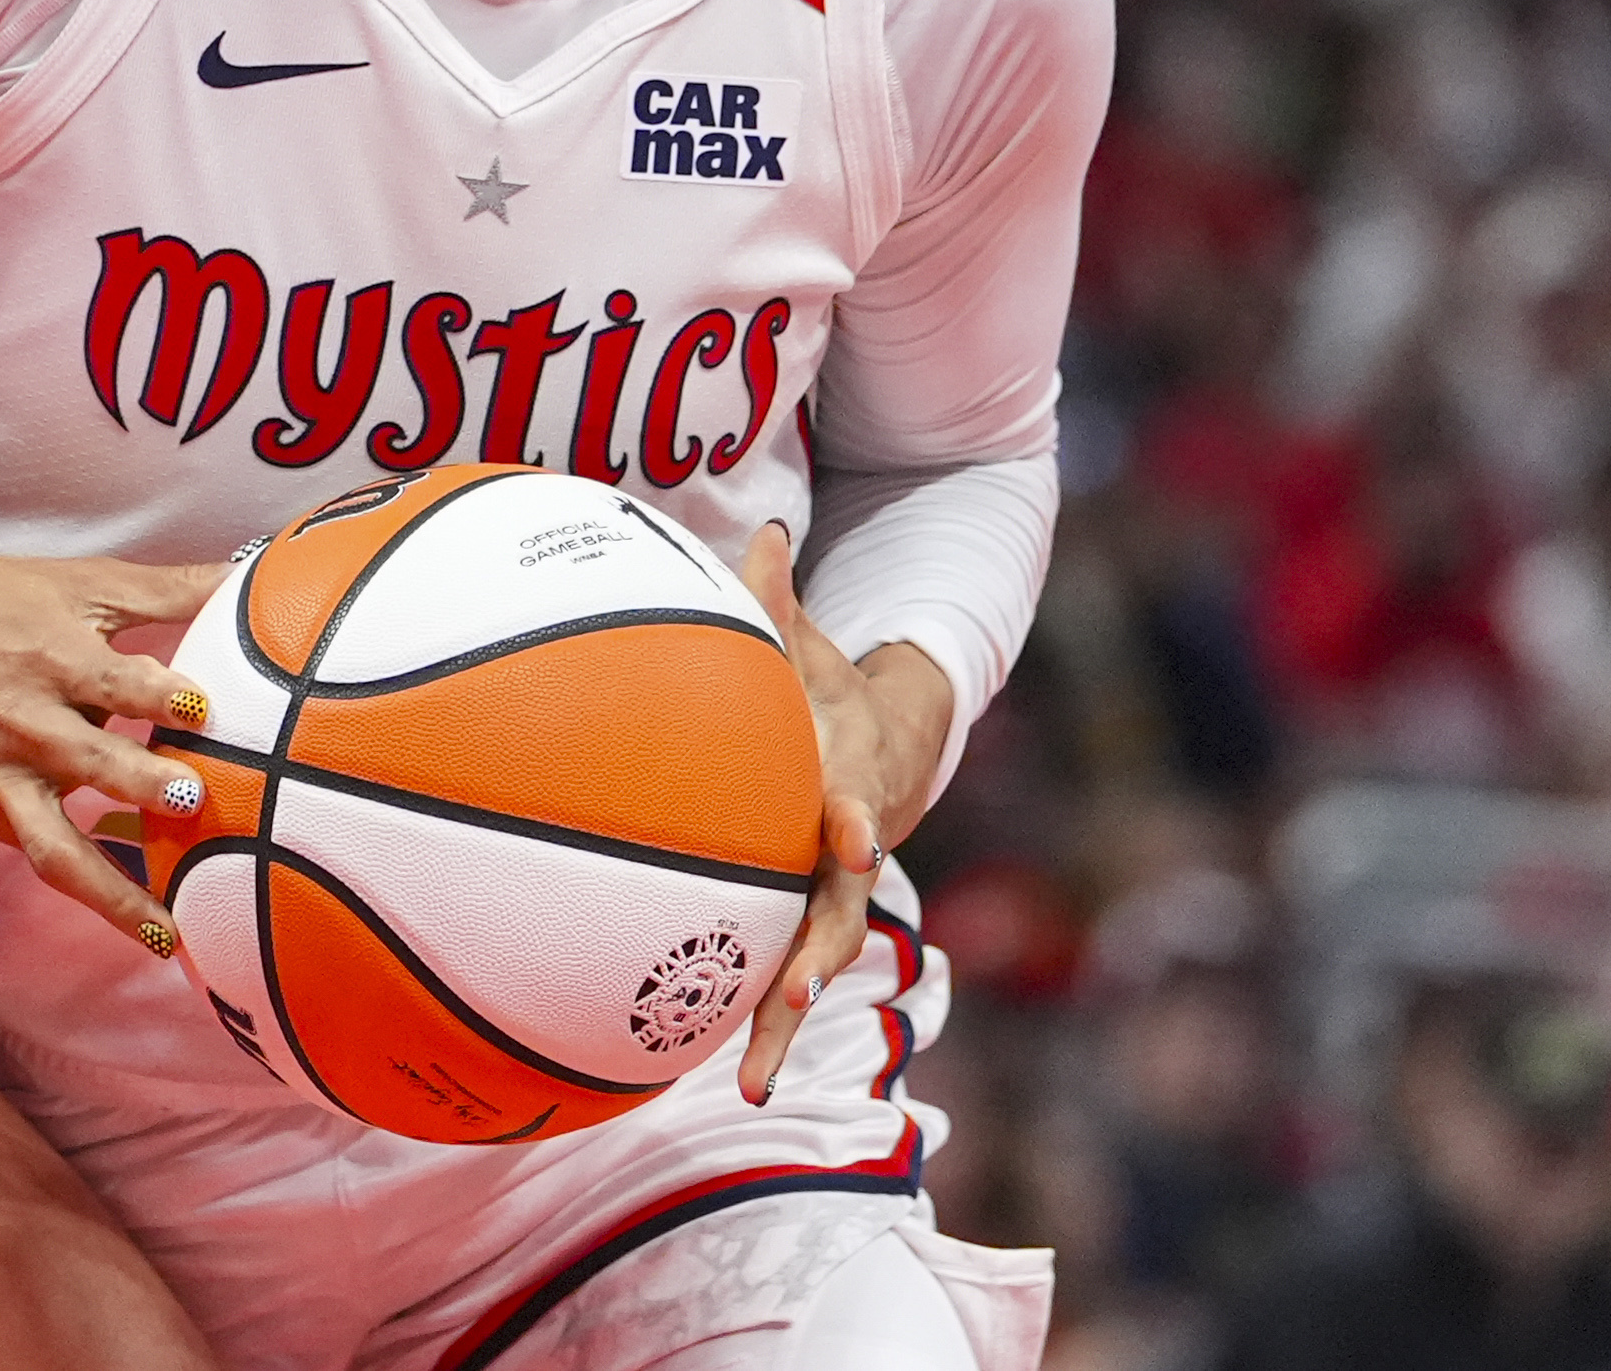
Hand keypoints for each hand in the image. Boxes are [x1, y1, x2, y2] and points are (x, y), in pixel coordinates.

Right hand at [0, 441, 222, 957]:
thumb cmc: (2, 599)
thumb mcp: (87, 583)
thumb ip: (171, 590)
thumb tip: (252, 574)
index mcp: (55, 658)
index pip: (116, 681)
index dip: (163, 694)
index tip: (206, 705)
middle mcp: (26, 722)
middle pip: (86, 762)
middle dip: (139, 785)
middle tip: (194, 803)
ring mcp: (0, 774)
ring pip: (53, 847)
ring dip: (111, 894)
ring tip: (166, 932)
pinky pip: (37, 852)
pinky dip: (83, 881)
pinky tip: (132, 909)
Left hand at [731, 522, 949, 1106]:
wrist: (883, 751)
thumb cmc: (827, 694)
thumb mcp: (810, 648)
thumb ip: (777, 602)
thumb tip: (760, 529)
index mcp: (846, 784)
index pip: (854, 803)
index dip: (855, 818)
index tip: (854, 837)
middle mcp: (845, 853)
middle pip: (840, 910)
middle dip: (820, 954)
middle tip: (793, 991)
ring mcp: (828, 899)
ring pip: (812, 966)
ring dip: (781, 1021)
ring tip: (749, 1081)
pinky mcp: (800, 927)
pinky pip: (780, 981)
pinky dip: (757, 1029)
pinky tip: (727, 1081)